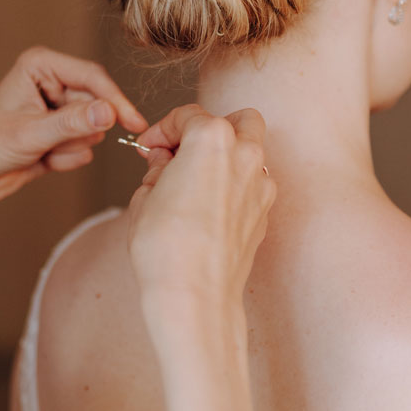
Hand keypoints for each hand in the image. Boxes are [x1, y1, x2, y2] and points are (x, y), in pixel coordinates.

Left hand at [0, 48, 145, 209]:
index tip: (133, 123)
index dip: (115, 101)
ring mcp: (58, 108)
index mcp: (41, 66)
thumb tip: (109, 113)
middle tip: (53, 144)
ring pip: (93, 129)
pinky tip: (41, 160)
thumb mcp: (30, 134)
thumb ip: (72, 123)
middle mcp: (53, 82)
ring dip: (69, 147)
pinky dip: (65, 159)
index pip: (92, 78)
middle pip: (96, 105)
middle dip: (78, 132)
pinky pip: (84, 147)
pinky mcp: (60, 132)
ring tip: (40, 151)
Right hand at [127, 104, 275, 318]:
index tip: (149, 147)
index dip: (162, 129)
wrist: (194, 296)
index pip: (188, 115)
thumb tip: (164, 162)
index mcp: (212, 140)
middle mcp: (245, 155)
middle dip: (210, 127)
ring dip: (227, 156)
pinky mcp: (265, 213)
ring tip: (194, 180)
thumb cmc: (165, 249)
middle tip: (181, 151)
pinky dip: (235, 184)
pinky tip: (208, 206)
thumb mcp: (144, 197)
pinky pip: (253, 184)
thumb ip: (158, 169)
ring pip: (253, 151)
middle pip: (238, 119)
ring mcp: (261, 185)